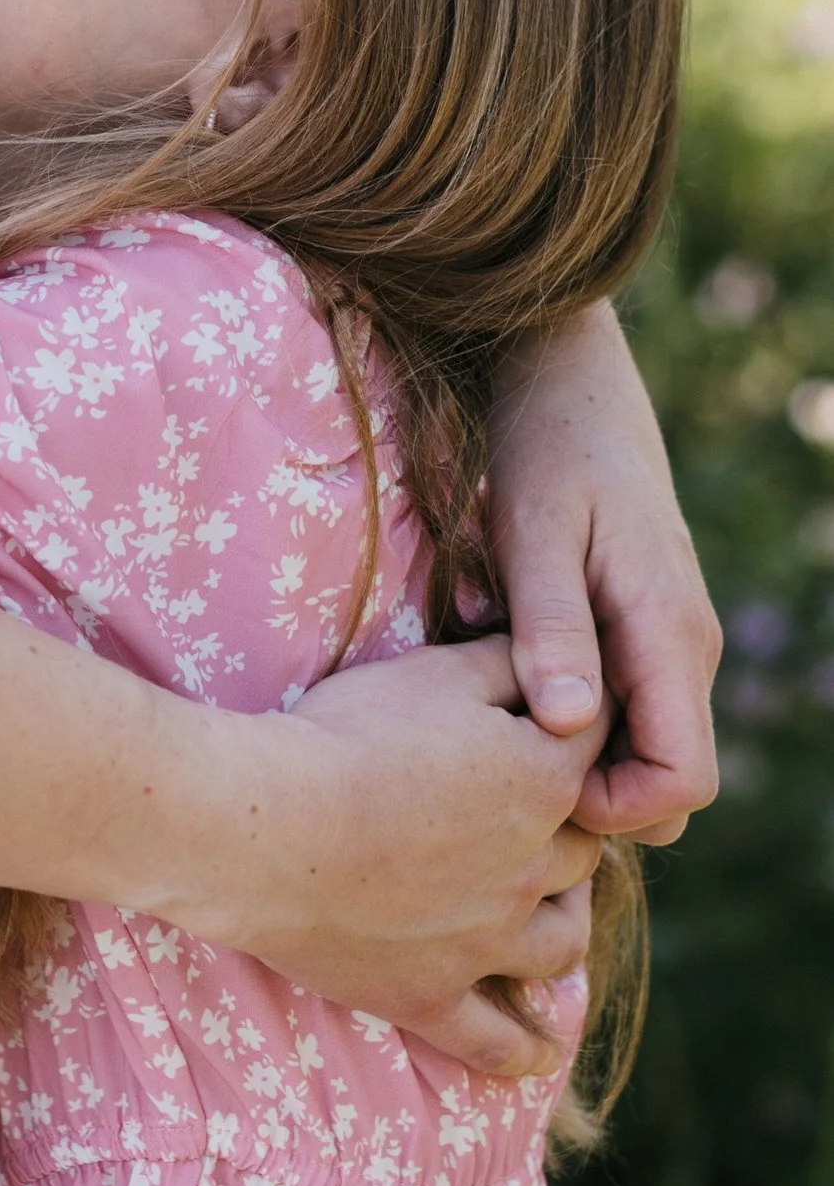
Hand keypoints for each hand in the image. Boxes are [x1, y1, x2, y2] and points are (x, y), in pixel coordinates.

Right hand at [216, 637, 606, 1078]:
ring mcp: (488, 940)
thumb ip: (504, 661)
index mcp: (543, 779)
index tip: (547, 720)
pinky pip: (496, 1040)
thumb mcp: (430, 670)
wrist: (264, 825)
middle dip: (565, 822)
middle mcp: (534, 866)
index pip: (593, 747)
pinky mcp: (432, 994)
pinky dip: (524, 1048)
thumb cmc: (343, 735)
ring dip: (563, 918)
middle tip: (522, 807)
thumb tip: (543, 656)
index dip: (571, 727)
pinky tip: (538, 1052)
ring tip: (541, 906)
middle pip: (583, 846)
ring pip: (564, 938)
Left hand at [488, 304, 721, 841]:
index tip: (533, 779)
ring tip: (498, 720)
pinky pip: (631, 709)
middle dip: (598, 798)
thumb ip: (552, 628)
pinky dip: (582, 723)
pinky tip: (513, 689)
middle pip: (670, 782)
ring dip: (584, 760)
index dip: (614, 807)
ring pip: (648, 748)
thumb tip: (569, 728)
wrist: (568, 378)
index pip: (682, 780)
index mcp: (669, 634)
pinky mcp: (644, 628)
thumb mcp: (533, 532)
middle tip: (502, 757)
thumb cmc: (544, 446)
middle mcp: (687, 648)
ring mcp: (671, 640)